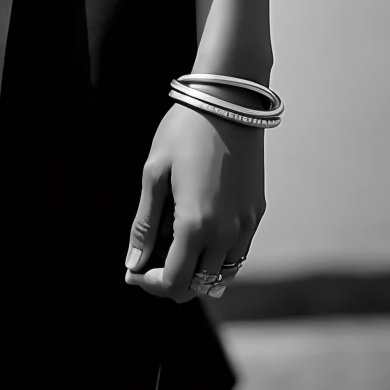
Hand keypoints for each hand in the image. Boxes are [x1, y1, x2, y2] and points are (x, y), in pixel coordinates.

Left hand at [124, 102, 265, 300]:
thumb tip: (133, 263)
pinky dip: (216, 260)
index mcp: (196, 225)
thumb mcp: (153, 174)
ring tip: (169, 251)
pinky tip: (195, 238)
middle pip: (198, 284)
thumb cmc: (183, 133)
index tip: (132, 272)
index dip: (150, 283)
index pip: (174, 280)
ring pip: (221, 274)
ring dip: (195, 273)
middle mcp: (227, 234)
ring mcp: (246, 226)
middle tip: (146, 263)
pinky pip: (237, 254)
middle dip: (169, 281)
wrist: (228, 105)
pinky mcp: (256, 215)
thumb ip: (145, 224)